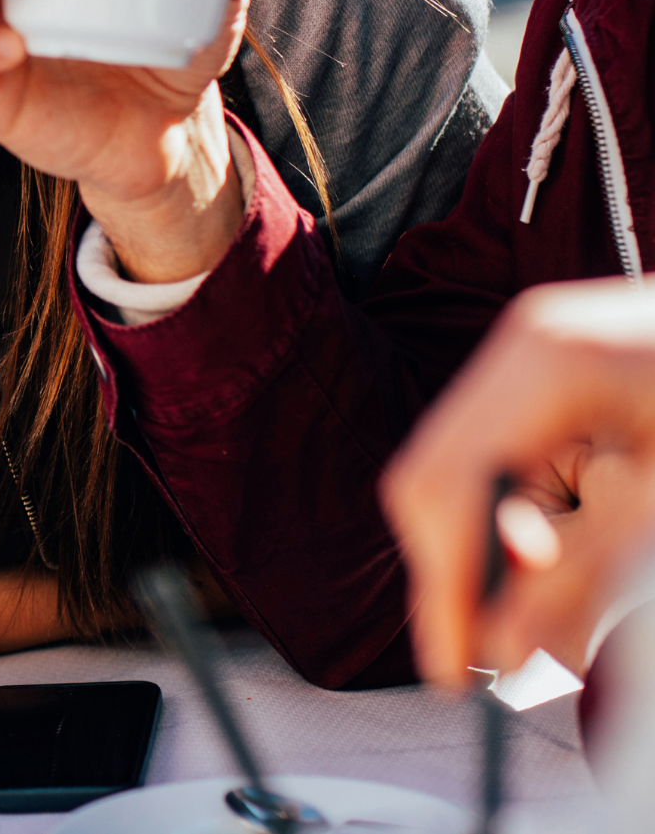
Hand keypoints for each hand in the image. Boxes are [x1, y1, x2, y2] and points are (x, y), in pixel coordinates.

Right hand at [382, 281, 654, 686]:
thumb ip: (586, 573)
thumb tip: (511, 652)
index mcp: (546, 363)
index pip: (448, 482)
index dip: (445, 584)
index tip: (457, 669)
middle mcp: (518, 348)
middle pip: (431, 475)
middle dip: (454, 572)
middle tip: (493, 660)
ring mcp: (526, 358)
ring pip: (451, 472)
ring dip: (483, 551)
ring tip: (544, 613)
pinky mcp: (544, 381)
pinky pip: (491, 459)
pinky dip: (511, 522)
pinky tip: (556, 557)